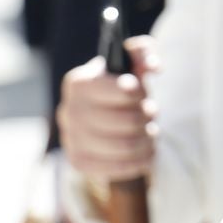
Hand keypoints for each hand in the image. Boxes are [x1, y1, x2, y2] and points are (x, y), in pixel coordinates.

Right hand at [56, 36, 158, 182]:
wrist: (101, 113)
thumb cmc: (119, 87)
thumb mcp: (130, 62)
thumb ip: (143, 52)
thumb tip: (154, 66)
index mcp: (78, 82)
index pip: (122, 90)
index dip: (139, 94)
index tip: (142, 94)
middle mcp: (68, 111)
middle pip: (126, 121)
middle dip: (146, 118)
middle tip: (151, 115)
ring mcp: (71, 138)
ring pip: (124, 147)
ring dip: (147, 141)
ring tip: (151, 133)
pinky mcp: (78, 161)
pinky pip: (114, 169)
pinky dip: (138, 163)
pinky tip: (146, 154)